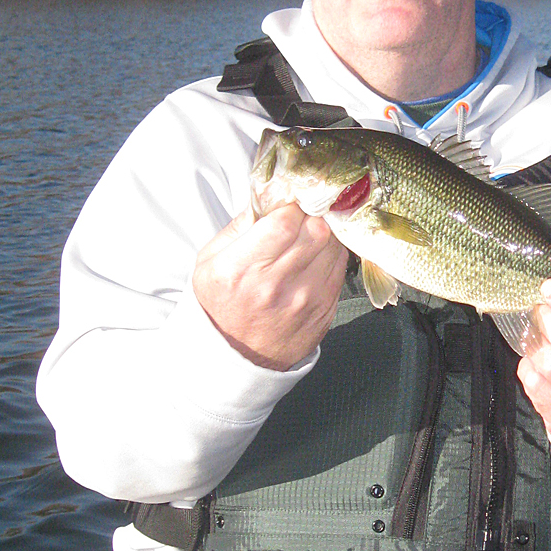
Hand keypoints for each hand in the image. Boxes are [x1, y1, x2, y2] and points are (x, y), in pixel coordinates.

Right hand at [192, 203, 347, 369]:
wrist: (236, 356)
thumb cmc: (220, 304)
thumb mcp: (209, 262)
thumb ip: (239, 225)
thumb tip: (270, 195)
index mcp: (240, 269)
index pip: (286, 220)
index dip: (293, 205)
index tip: (290, 203)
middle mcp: (275, 286)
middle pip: (317, 230)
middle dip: (312, 216)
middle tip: (303, 217)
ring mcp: (304, 300)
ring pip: (334, 246)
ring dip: (325, 234)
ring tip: (309, 237)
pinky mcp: (324, 310)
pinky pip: (340, 269)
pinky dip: (332, 256)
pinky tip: (316, 258)